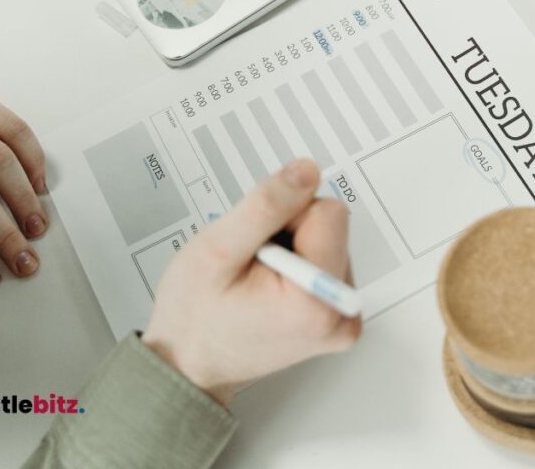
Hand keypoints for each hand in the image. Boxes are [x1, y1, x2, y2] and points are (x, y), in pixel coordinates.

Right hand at [142, 159, 360, 406]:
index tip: (259, 244)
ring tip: (257, 278)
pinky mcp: (340, 316)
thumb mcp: (218, 249)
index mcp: (318, 302)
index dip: (287, 215)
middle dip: (289, 232)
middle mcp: (342, 314)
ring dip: (292, 248)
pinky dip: (299, 265)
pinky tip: (271, 286)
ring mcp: (344, 318)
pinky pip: (328, 263)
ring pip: (328, 241)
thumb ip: (266, 206)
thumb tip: (307, 171)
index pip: (328, 212)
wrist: (190, 363)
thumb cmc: (195, 316)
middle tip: (253, 264)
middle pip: (331, 226)